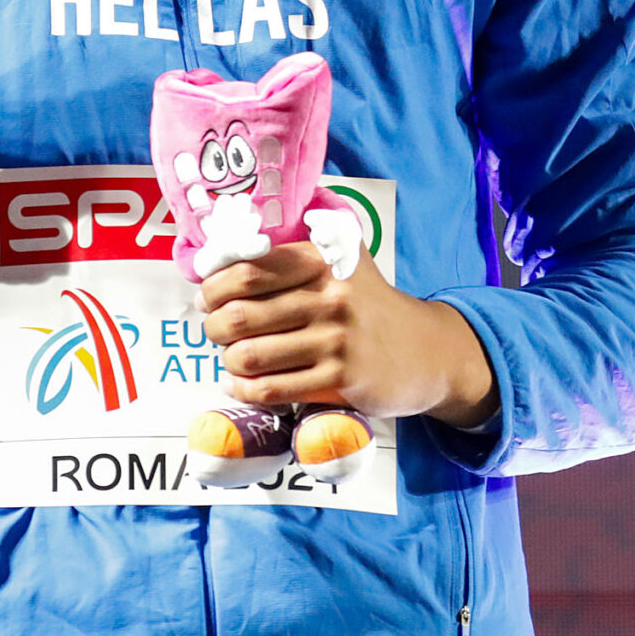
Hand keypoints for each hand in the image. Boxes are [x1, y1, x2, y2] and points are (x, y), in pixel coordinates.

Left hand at [201, 242, 498, 430]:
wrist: (424, 350)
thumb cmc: (369, 304)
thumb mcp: (344, 258)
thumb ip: (297, 246)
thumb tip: (228, 251)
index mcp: (322, 260)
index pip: (246, 272)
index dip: (214, 288)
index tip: (210, 298)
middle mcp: (329, 296)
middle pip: (241, 315)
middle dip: (215, 327)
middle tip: (217, 330)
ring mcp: (336, 340)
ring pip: (250, 355)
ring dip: (228, 360)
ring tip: (231, 358)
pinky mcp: (341, 379)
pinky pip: (272, 388)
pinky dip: (245, 389)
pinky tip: (240, 385)